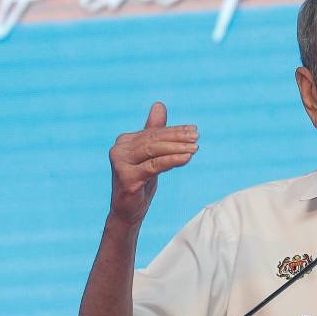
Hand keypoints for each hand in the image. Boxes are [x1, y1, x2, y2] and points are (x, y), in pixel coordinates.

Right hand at [108, 102, 197, 226]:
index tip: (194, 130)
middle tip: (197, 137)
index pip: (154, 132)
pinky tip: (186, 158)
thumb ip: (153, 130)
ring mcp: (121, 164)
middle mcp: (119, 149)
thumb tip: (159, 105)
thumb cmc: (141, 180)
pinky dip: (171, 160)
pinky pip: (153, 166)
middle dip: (178, 137)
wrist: (128, 211)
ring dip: (177, 148)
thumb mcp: (150, 155)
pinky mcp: (126, 178)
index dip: (175, 130)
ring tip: (195, 148)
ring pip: (154, 151)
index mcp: (124, 141)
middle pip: (154, 140)